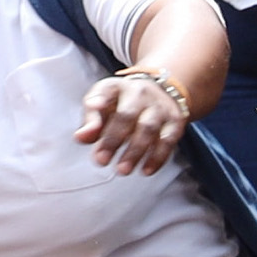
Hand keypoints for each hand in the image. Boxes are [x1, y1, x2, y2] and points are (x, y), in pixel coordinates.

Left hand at [72, 66, 187, 173]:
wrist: (161, 93)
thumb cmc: (124, 103)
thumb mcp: (103, 104)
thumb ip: (90, 121)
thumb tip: (80, 138)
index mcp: (118, 87)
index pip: (104, 93)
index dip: (96, 106)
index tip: (89, 123)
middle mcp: (140, 93)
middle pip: (127, 115)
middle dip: (113, 140)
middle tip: (101, 161)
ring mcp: (160, 107)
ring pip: (148, 129)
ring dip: (135, 152)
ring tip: (122, 170)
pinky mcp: (175, 121)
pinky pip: (168, 140)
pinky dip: (157, 157)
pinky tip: (146, 170)